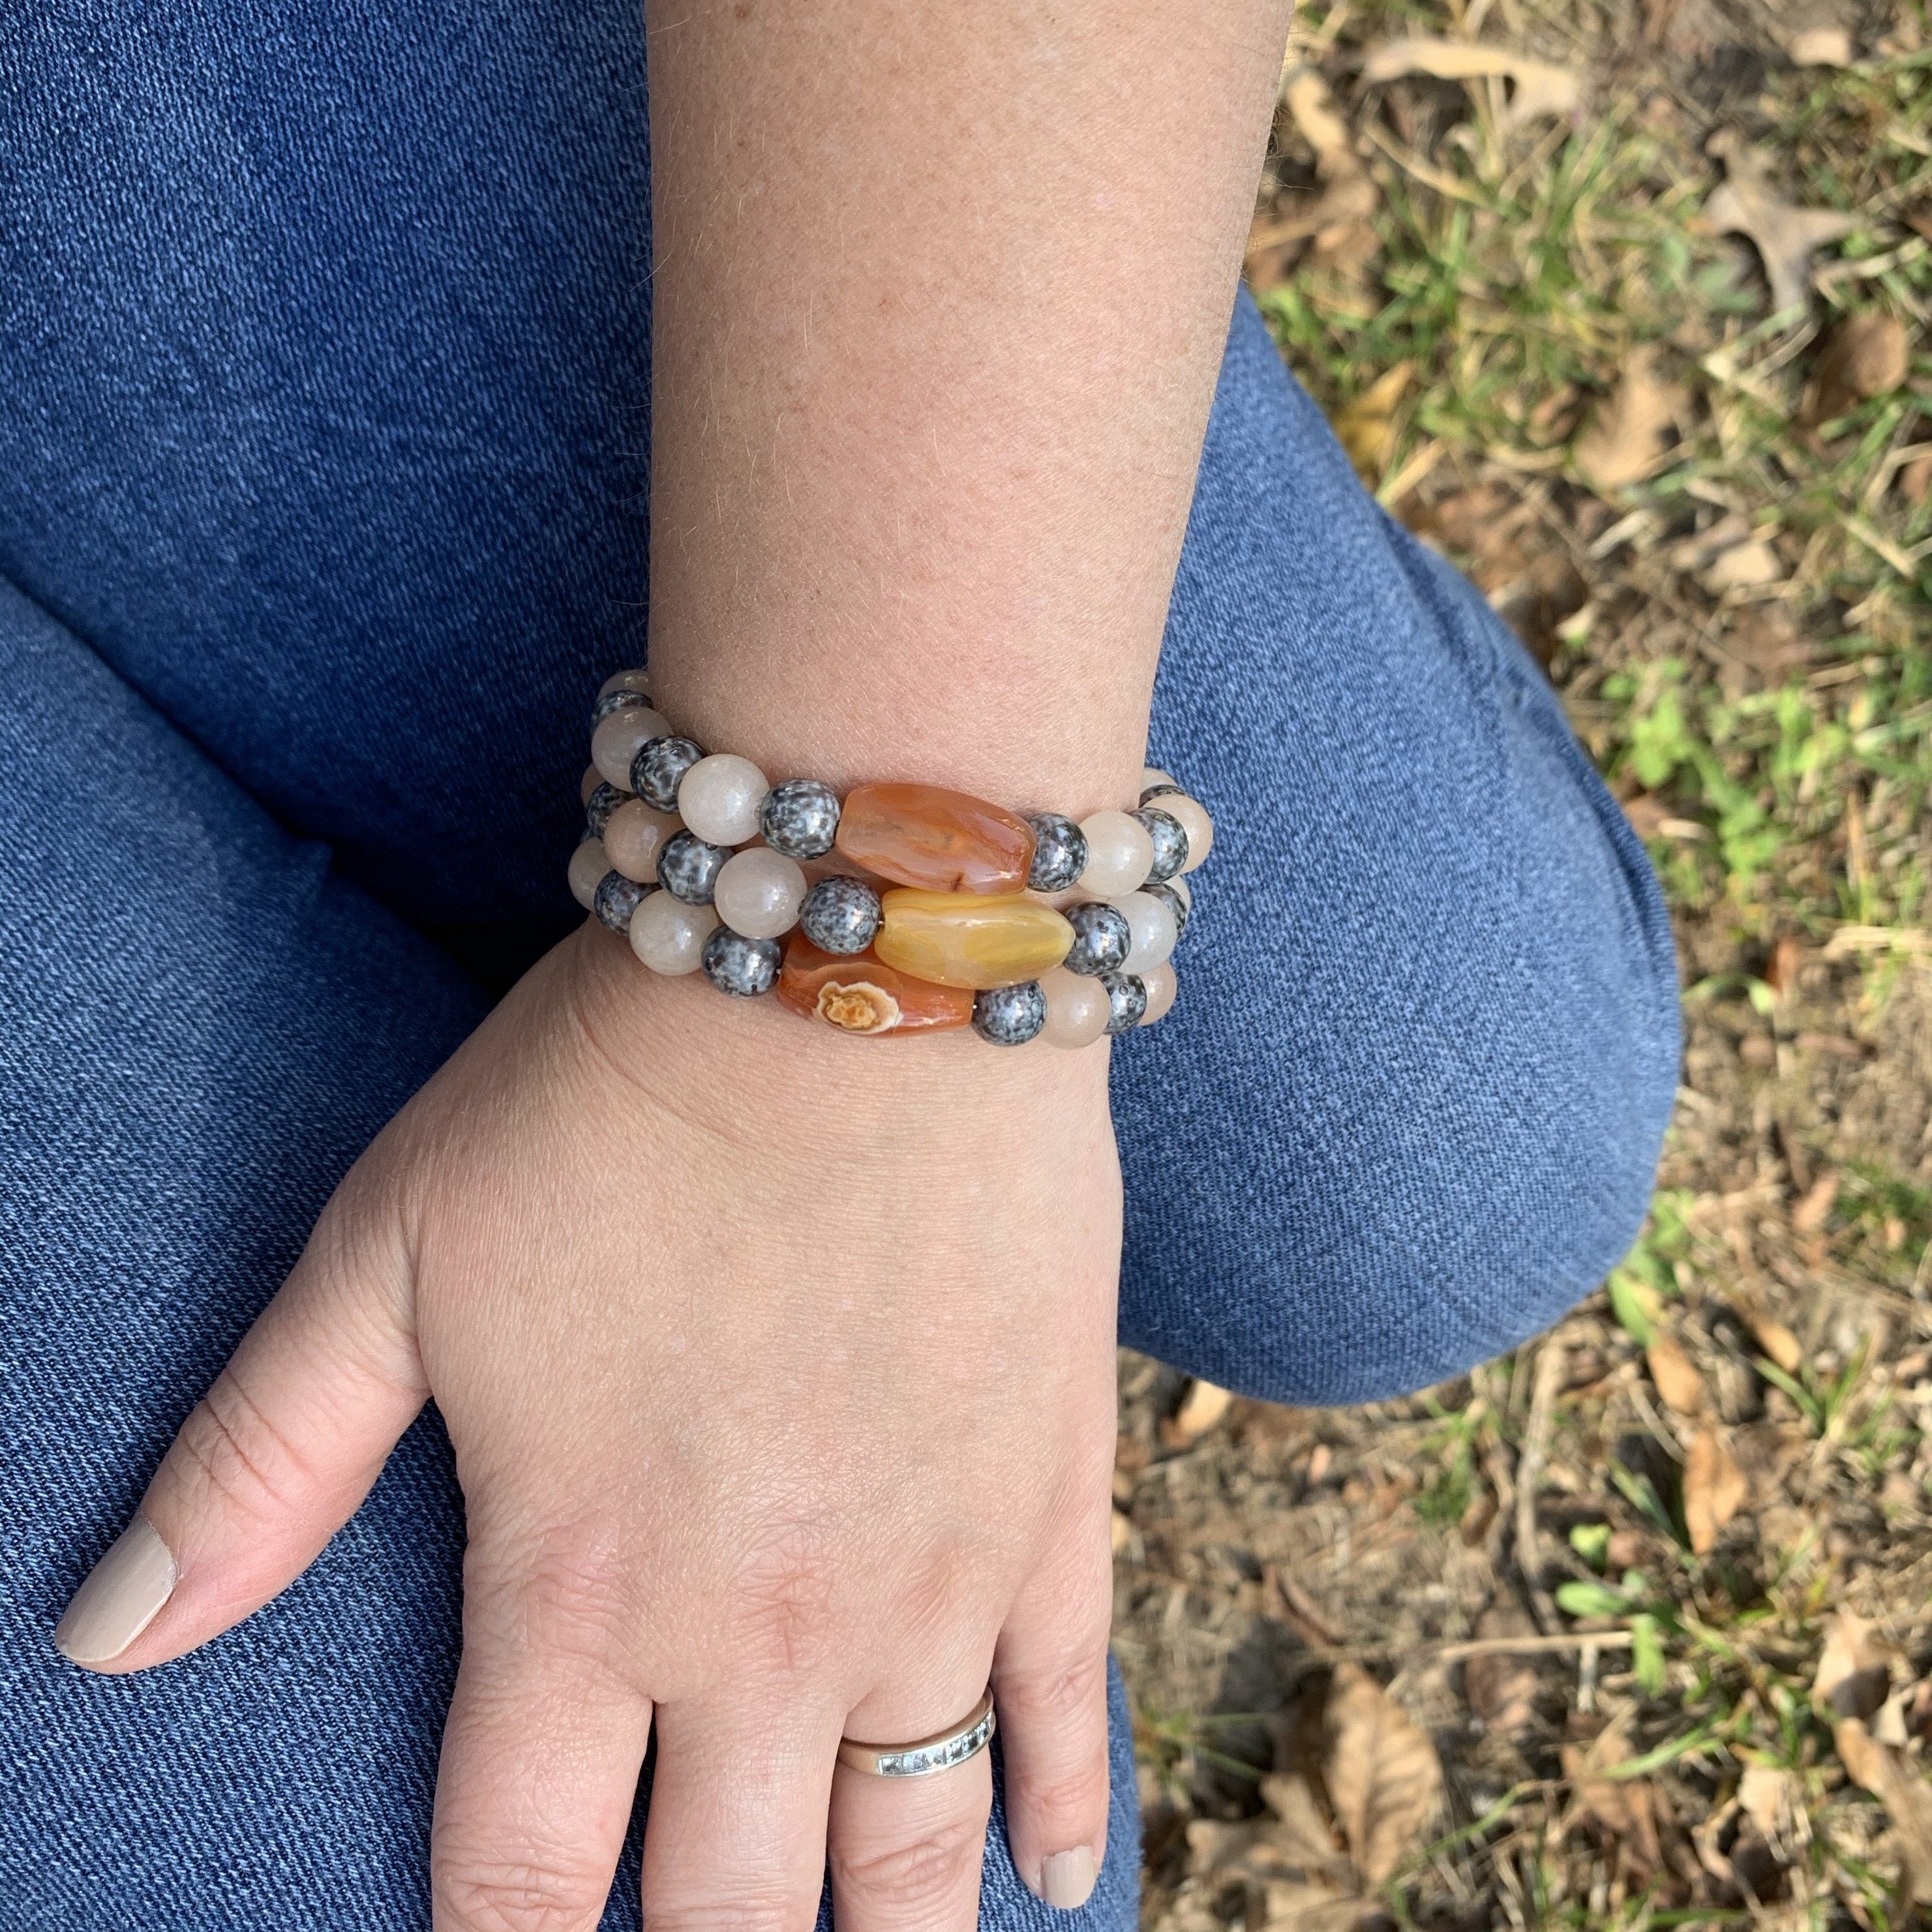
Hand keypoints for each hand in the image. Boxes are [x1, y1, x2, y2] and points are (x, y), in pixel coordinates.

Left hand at [59, 924, 1122, 1930]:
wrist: (855, 976)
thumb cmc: (610, 1099)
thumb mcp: (393, 1252)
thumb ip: (259, 1460)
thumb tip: (106, 1639)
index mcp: (578, 1591)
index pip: (521, 1888)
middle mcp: (759, 1633)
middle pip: (733, 1913)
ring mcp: (927, 1579)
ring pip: (908, 1855)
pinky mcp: (1048, 1502)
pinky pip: (1064, 1713)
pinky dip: (1057, 1819)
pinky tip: (1053, 1885)